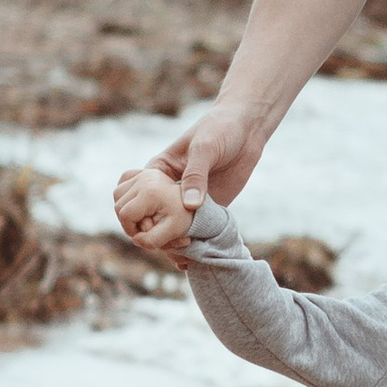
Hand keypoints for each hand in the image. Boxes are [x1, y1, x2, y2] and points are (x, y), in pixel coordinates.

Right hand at [112, 99, 262, 257]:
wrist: (247, 127)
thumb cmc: (219, 129)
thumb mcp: (205, 148)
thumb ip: (196, 176)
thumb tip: (189, 205)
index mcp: (159, 171)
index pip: (139, 199)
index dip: (141, 216)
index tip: (150, 228)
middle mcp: (170, 188)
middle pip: (154, 218)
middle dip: (157, 234)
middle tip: (168, 246)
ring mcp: (189, 200)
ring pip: (174, 227)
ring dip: (175, 242)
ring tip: (181, 259)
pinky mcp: (210, 207)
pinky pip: (198, 229)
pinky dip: (195, 244)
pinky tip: (195, 259)